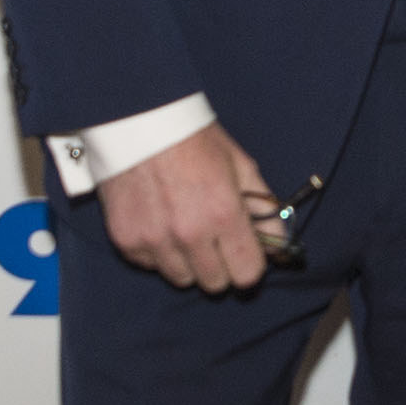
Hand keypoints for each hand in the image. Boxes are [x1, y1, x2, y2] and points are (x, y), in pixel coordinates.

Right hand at [99, 122, 272, 293]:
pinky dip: (157, 252)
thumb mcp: (240, 166)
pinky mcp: (126, 241)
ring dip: (187, 262)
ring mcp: (154, 240)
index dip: (249, 265)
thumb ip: (264, 209)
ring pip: (181, 278)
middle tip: (213, 239)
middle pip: (214, 284)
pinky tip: (158, 222)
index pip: (247, 274)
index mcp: (224, 215)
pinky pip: (150, 265)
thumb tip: (279, 246)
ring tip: (182, 228)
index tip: (244, 254)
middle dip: (219, 266)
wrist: (137, 120)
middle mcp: (189, 234)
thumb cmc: (194, 140)